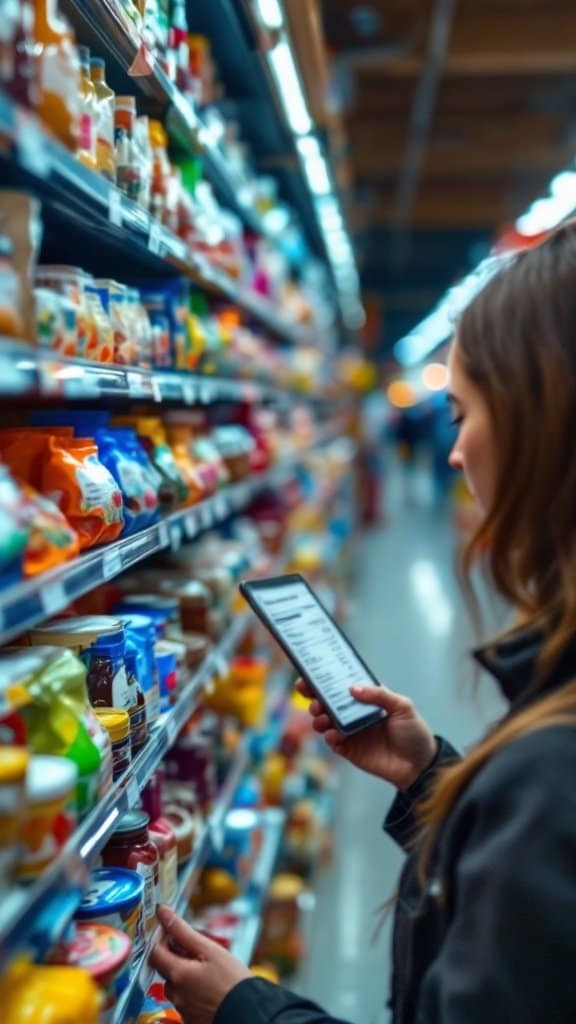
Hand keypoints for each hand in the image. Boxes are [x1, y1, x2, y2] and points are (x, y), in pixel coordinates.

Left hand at [149, 905, 252, 1023]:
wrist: (248, 1012)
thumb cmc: (232, 981)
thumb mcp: (210, 950)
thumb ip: (183, 931)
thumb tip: (163, 912)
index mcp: (177, 974)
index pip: (154, 952)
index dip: (160, 937)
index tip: (171, 929)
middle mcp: (175, 994)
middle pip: (165, 968)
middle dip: (176, 955)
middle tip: (197, 949)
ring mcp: (182, 1008)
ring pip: (177, 984)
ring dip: (186, 973)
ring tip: (208, 969)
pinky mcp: (191, 1018)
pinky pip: (186, 999)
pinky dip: (193, 989)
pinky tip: (210, 986)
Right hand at [297, 678, 436, 789]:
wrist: (419, 766)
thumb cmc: (413, 732)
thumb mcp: (402, 706)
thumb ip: (379, 695)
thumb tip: (353, 688)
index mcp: (367, 698)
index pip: (342, 685)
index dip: (325, 680)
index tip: (309, 676)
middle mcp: (355, 713)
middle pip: (328, 702)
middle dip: (315, 698)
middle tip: (314, 699)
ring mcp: (351, 731)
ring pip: (325, 721)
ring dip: (319, 717)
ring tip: (321, 717)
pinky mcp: (349, 750)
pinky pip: (332, 741)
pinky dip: (329, 736)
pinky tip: (333, 734)